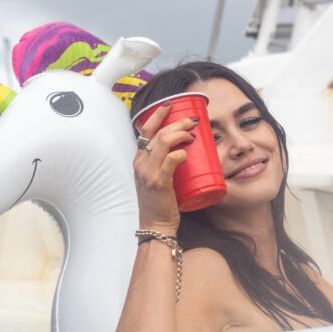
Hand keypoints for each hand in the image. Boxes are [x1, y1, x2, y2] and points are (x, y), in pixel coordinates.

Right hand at [133, 102, 197, 234]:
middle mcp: (140, 163)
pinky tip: (186, 153)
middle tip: (192, 121)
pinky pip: (170, 161)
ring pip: (163, 142)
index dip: (158, 115)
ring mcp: (148, 172)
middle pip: (158, 133)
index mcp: (139, 160)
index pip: (145, 130)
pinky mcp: (158, 183)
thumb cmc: (159, 203)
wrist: (155, 225)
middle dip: (177, 122)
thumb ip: (163, 165)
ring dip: (180, 134)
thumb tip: (183, 152)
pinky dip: (179, 153)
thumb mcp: (155, 178)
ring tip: (193, 134)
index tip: (170, 106)